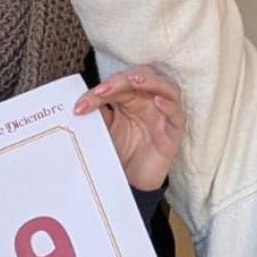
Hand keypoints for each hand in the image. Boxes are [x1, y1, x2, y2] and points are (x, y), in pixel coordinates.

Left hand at [74, 67, 183, 191]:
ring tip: (134, 80)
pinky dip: (168, 105)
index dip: (99, 91)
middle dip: (120, 80)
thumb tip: (80, 103)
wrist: (133, 180)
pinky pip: (176, 113)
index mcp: (130, 97)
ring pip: (165, 87)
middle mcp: (148, 100)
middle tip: (101, 91)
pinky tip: (158, 101)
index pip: (116, 83)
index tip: (80, 106)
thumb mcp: (105, 130)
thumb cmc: (122, 150)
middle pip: (141, 77)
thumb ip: (98, 114)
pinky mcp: (174, 130)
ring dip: (149, 81)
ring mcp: (163, 113)